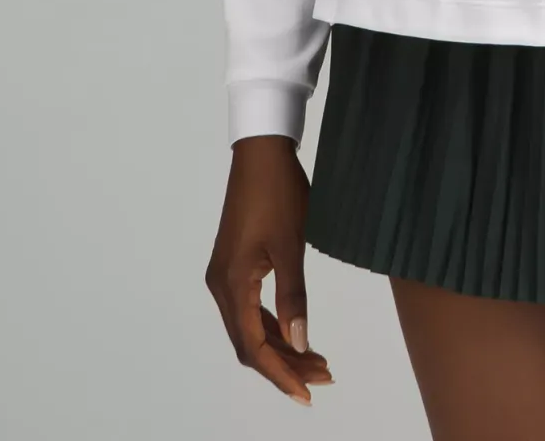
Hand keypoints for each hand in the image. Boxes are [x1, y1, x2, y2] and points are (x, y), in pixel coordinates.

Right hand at [205, 135, 334, 404]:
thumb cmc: (279, 192)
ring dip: (280, 346)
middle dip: (285, 364)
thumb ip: (294, 298)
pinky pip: (249, 308)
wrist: (262, 152)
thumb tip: (301, 344)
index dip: (280, 374)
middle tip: (323, 376)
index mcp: (231, 284)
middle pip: (249, 342)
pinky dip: (272, 325)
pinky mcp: (233, 265)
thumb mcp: (291, 246)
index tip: (307, 392)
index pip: (254, 346)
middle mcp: (220, 286)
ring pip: (249, 327)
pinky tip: (295, 332)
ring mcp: (224, 275)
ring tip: (317, 360)